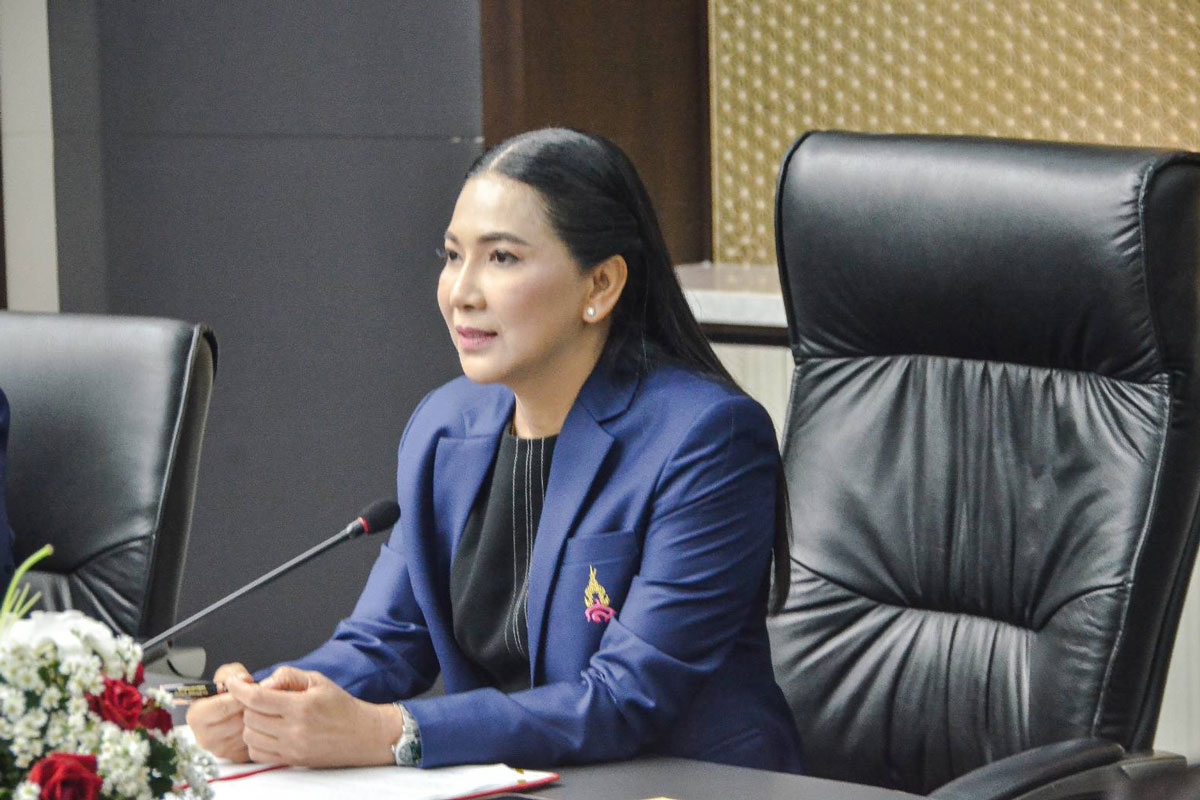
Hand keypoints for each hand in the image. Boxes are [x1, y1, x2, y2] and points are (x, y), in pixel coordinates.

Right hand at [185, 662, 254, 761]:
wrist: (230, 711)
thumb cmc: (226, 691)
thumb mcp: (226, 675)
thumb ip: (234, 674)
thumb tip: (244, 680)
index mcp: (196, 716)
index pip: (222, 706)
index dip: (241, 695)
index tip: (252, 688)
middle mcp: (204, 737)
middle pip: (238, 721)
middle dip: (252, 707)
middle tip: (259, 699)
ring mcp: (220, 750)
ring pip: (248, 732)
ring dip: (258, 719)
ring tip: (259, 709)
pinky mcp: (235, 758)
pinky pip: (254, 743)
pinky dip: (261, 731)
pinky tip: (260, 722)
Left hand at [224, 666, 404, 767]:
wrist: (362, 735)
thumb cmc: (341, 706)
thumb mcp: (318, 680)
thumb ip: (287, 676)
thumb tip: (262, 684)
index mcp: (301, 706)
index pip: (257, 698)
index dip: (239, 689)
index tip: (233, 683)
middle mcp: (295, 730)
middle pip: (250, 718)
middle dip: (249, 705)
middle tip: (260, 699)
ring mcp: (292, 748)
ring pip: (250, 737)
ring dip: (251, 724)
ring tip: (265, 716)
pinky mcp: (291, 761)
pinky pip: (257, 754)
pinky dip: (256, 742)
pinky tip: (267, 732)